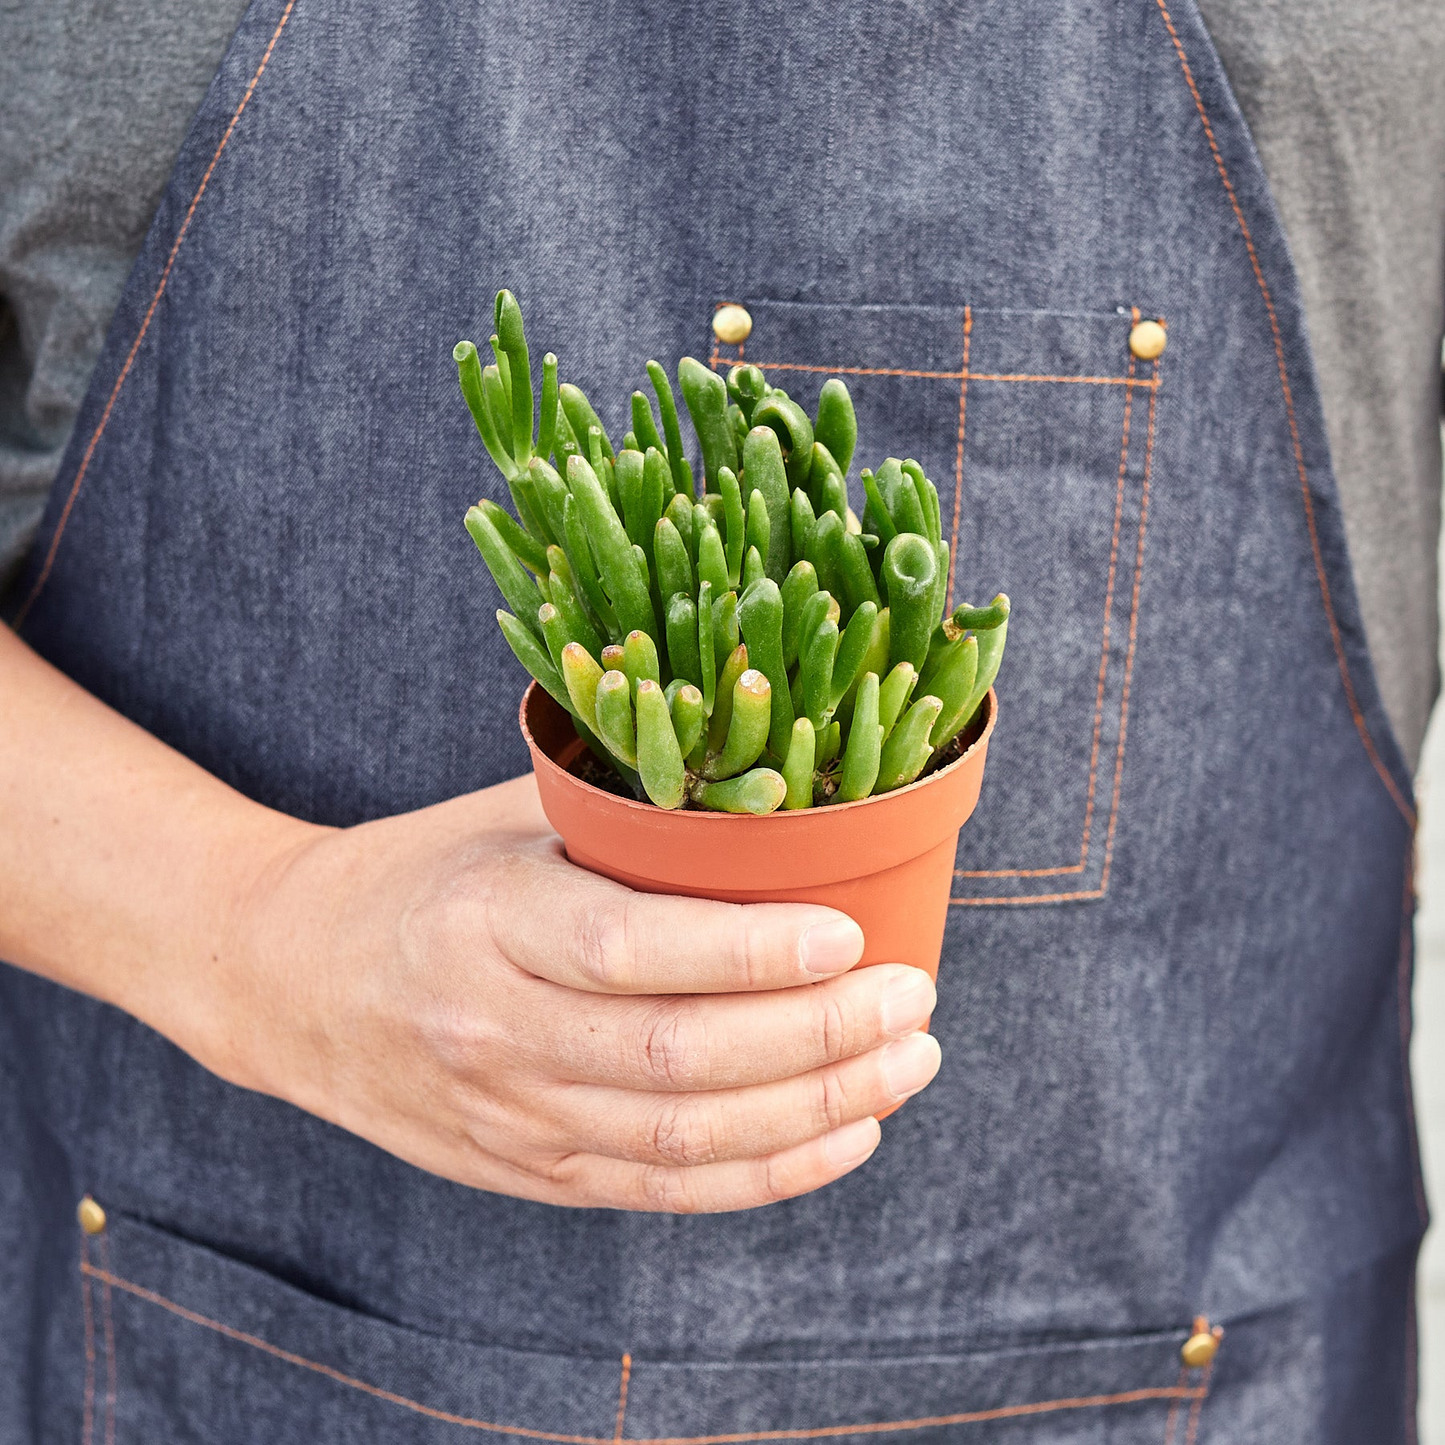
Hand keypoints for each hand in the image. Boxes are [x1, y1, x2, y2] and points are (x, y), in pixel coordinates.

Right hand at [204, 775, 940, 1212]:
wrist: (288, 978)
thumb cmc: (422, 875)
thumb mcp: (504, 819)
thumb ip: (624, 819)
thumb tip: (783, 800)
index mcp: (488, 920)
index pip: (632, 950)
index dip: (751, 952)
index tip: (852, 934)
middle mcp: (494, 1028)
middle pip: (677, 1061)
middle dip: (818, 1038)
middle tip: (913, 998)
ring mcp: (509, 1115)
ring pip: (684, 1140)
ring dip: (816, 1110)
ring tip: (907, 1062)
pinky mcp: (526, 1169)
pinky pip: (662, 1189)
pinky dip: (767, 1172)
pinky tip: (846, 1132)